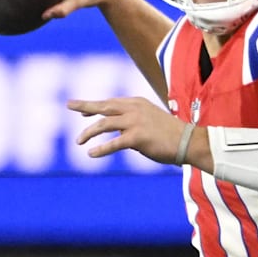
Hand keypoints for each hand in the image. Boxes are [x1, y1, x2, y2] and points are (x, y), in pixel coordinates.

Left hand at [69, 96, 190, 163]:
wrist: (188, 141)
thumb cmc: (170, 134)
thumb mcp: (149, 120)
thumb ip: (132, 123)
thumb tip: (118, 134)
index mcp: (137, 103)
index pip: (110, 103)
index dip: (94, 106)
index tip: (81, 110)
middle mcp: (133, 109)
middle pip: (103, 106)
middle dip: (84, 106)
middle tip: (69, 105)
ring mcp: (135, 122)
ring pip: (104, 124)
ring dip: (88, 132)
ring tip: (78, 141)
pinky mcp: (137, 137)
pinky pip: (114, 143)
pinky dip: (101, 149)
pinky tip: (91, 153)